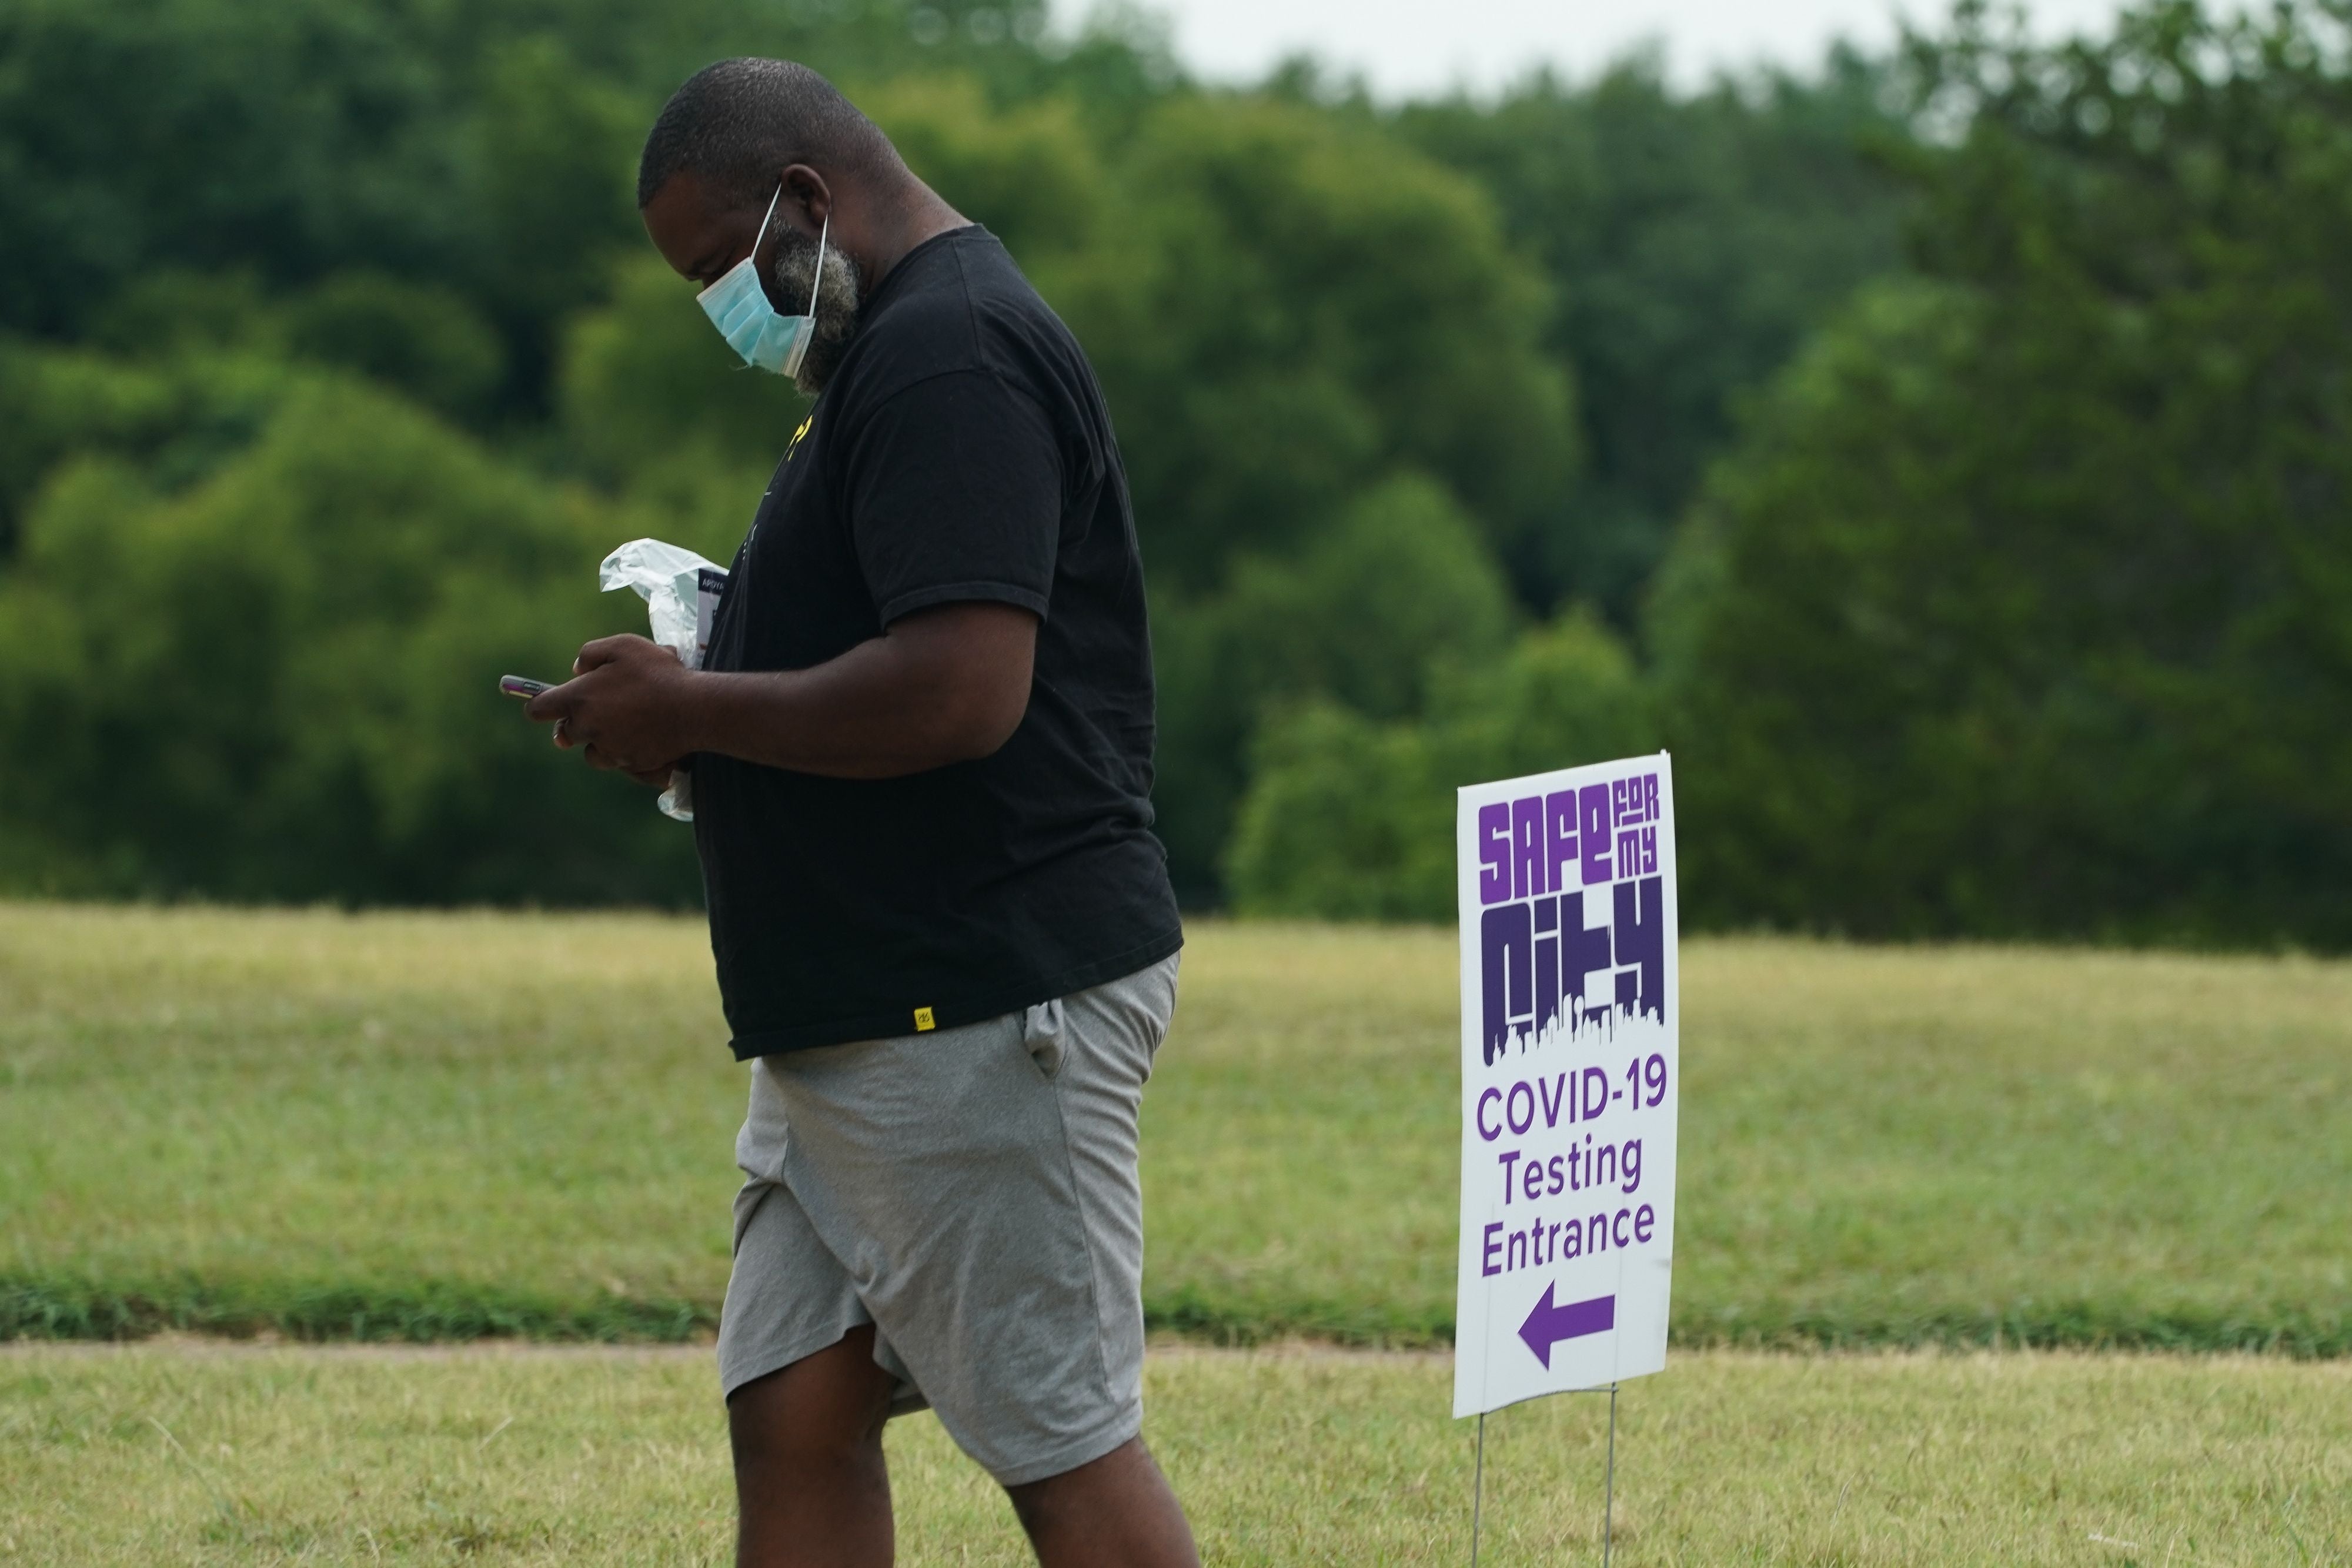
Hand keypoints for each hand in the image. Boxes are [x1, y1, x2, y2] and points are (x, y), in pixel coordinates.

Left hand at [524, 635, 696, 776]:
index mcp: (579, 698)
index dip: (538, 705)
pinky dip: (626, 752)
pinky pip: (620, 762)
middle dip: (576, 723)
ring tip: (625, 724)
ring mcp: (610, 749)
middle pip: (566, 734)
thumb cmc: (657, 673)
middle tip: (601, 708)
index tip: (544, 705)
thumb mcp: (623, 646)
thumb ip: (591, 653)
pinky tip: (645, 736)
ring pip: (592, 752)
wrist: (695, 708)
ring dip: (600, 741)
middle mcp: (588, 728)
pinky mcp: (631, 764)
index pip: (540, 709)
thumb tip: (577, 669)